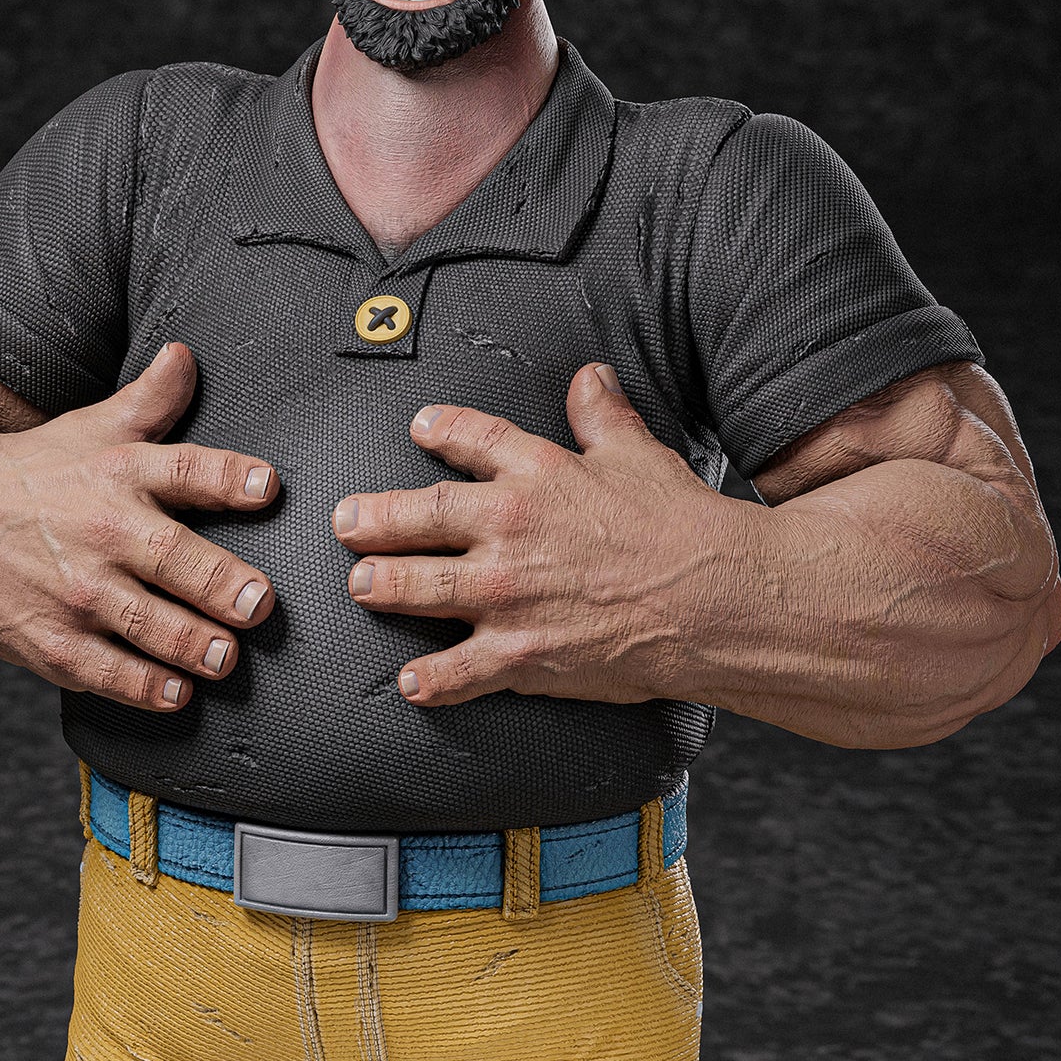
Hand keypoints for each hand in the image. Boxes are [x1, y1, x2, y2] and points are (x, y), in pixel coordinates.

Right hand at [0, 342, 278, 709]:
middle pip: (173, 557)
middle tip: (258, 603)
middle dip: (222, 584)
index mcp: (115, 473)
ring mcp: (74, 592)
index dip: (228, 477)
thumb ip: (148, 402)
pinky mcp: (51, 642)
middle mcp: (99, 531)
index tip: (266, 487)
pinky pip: (107, 672)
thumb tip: (187, 354)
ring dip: (194, 645)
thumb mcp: (87, 431)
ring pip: (147, 625)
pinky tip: (177, 695)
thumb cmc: (28, 477)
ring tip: (226, 657)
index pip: (182, 469)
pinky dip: (144, 688)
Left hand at [332, 363, 732, 706]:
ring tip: (362, 586)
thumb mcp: (640, 455)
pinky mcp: (519, 654)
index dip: (440, 430)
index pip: (472, 440)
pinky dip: (430, 681)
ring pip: (420, 591)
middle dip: (373, 521)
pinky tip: (411, 682)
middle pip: (419, 519)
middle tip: (347, 523)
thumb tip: (591, 377)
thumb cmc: (681, 526)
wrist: (713, 598)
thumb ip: (604, 416)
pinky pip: (458, 673)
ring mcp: (507, 596)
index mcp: (537, 475)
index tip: (420, 428)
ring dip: (383, 588)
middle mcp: (509, 531)